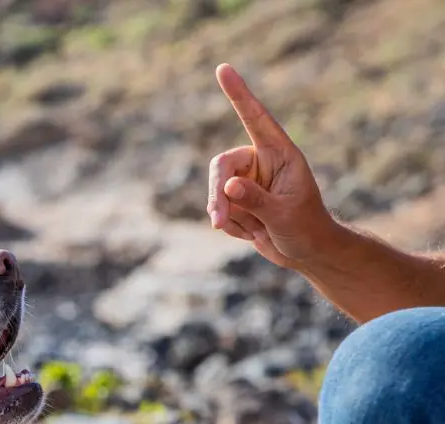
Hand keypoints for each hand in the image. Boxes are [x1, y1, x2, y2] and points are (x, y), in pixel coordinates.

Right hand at [206, 63, 341, 269]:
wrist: (308, 253)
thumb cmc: (306, 229)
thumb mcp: (284, 215)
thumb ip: (256, 200)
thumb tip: (228, 185)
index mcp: (281, 153)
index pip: (256, 119)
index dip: (239, 94)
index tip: (223, 69)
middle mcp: (261, 162)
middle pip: (222, 165)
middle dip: (218, 194)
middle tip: (218, 220)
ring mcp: (248, 181)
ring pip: (216, 188)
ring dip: (224, 213)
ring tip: (243, 233)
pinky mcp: (238, 200)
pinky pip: (218, 207)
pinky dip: (229, 224)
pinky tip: (250, 234)